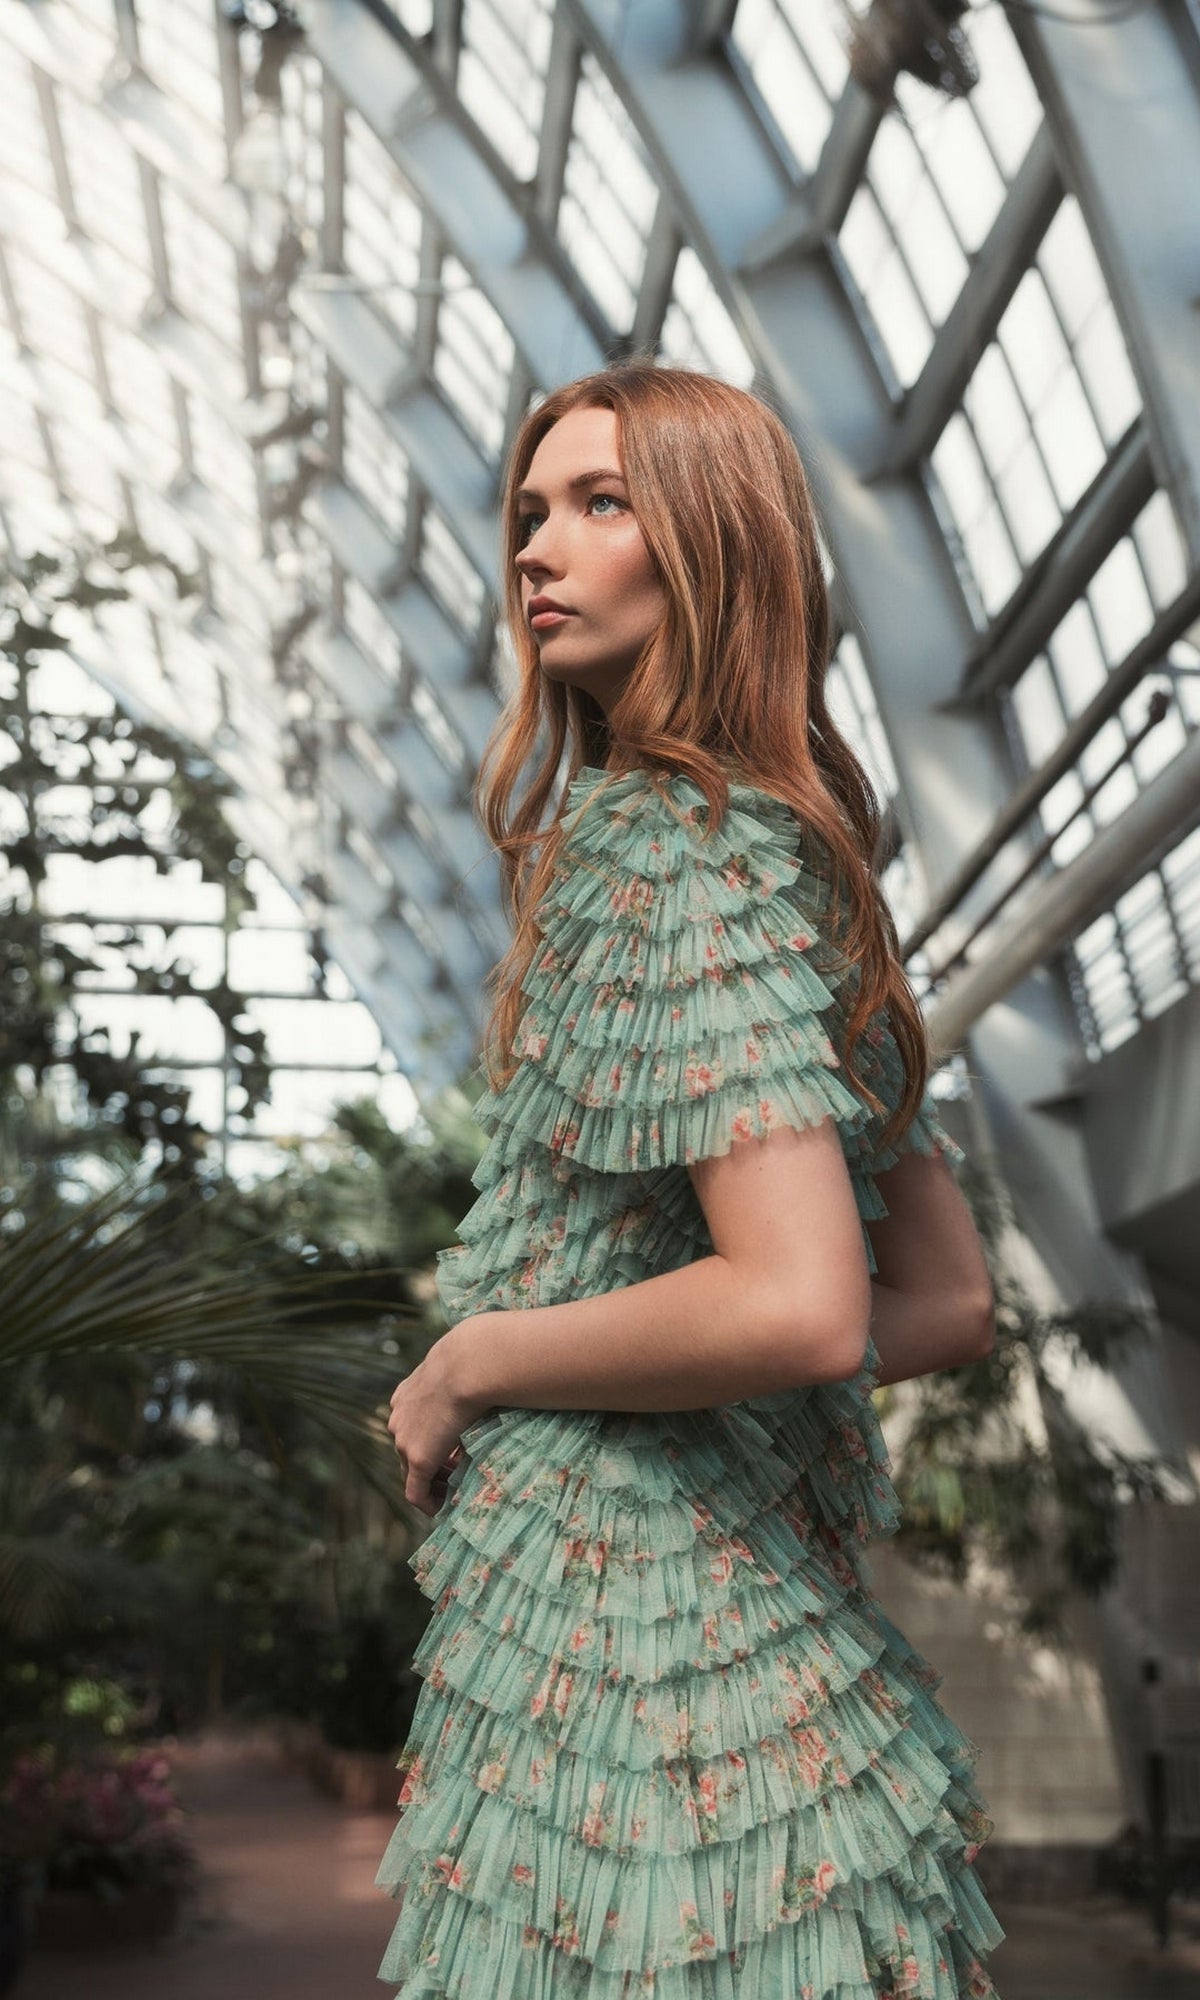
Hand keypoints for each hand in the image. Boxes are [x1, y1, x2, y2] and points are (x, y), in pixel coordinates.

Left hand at [387, 1323, 491, 1516]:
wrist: (471, 1363)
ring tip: (456, 1492)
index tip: (452, 1452)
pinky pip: (416, 1492)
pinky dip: (429, 1503)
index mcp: (407, 1395)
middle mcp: (398, 1418)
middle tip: (456, 1476)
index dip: (432, 1442)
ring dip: (433, 1483)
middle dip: (432, 1465)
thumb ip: (465, 1386)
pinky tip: (446, 1509)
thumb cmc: (478, 1360)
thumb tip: (488, 1388)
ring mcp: (404, 1439)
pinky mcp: (417, 1458)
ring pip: (412, 1472)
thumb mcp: (464, 1373)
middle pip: (408, 1452)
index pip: (413, 1427)